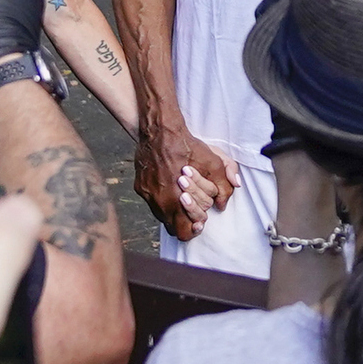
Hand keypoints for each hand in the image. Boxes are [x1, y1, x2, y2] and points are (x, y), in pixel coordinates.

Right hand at [133, 127, 235, 241]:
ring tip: (182, 197)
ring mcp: (146, 195)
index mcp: (176, 202)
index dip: (194, 228)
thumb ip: (223, 187)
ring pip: (161, 214)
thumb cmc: (187, 147)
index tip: (199, 221)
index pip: (183, 232)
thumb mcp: (213, 164)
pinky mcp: (139, 186)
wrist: (160, 130)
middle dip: (184, 221)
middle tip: (193, 209)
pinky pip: (152, 201)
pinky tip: (169, 185)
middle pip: (172, 227)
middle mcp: (158, 202)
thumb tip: (223, 204)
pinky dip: (162, 198)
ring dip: (172, 210)